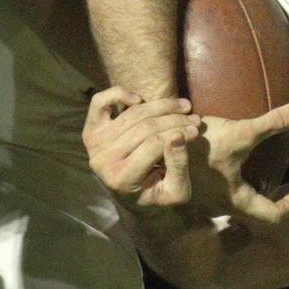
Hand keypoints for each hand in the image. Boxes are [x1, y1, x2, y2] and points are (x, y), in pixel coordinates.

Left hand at [82, 86, 200, 206]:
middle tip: (195, 119)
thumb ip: (178, 166)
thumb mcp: (177, 190)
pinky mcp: (91, 130)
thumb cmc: (157, 191)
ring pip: (132, 113)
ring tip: (183, 107)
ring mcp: (95, 145)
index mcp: (121, 179)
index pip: (154, 145)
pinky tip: (138, 99)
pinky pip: (99, 103)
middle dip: (174, 119)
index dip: (179, 133)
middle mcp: (103, 161)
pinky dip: (118, 94)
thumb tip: (178, 137)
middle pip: (145, 127)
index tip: (197, 130)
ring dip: (161, 105)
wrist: (132, 194)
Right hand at [186, 101, 288, 227]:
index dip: (288, 205)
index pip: (272, 216)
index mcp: (237, 199)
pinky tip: (224, 164)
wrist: (155, 146)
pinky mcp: (190, 190)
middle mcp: (220, 207)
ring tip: (250, 170)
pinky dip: (224, 183)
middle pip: (251, 213)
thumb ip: (273, 121)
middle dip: (265, 198)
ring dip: (243, 191)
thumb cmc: (201, 146)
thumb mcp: (241, 132)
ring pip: (230, 205)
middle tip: (273, 181)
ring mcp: (203, 202)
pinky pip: (214, 194)